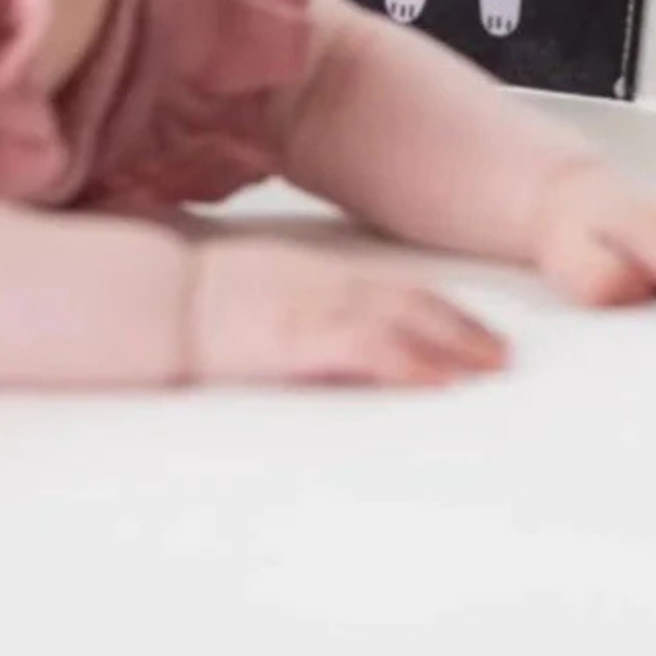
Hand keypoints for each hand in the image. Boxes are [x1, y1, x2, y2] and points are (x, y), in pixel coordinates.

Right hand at [186, 239, 508, 387]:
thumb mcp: (251, 298)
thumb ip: (290, 313)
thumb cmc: (190, 305)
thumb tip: (312, 338)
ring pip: (403, 321)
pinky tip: (438, 379)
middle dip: (464, 328)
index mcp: (315, 276)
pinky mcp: (299, 337)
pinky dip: (409, 361)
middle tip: (504, 355)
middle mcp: (326, 284)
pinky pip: (368, 348)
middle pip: (414, 301)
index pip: (395, 289)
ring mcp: (315, 308)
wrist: (151, 298)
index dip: (443, 309)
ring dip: (453, 344)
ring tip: (491, 368)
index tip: (476, 330)